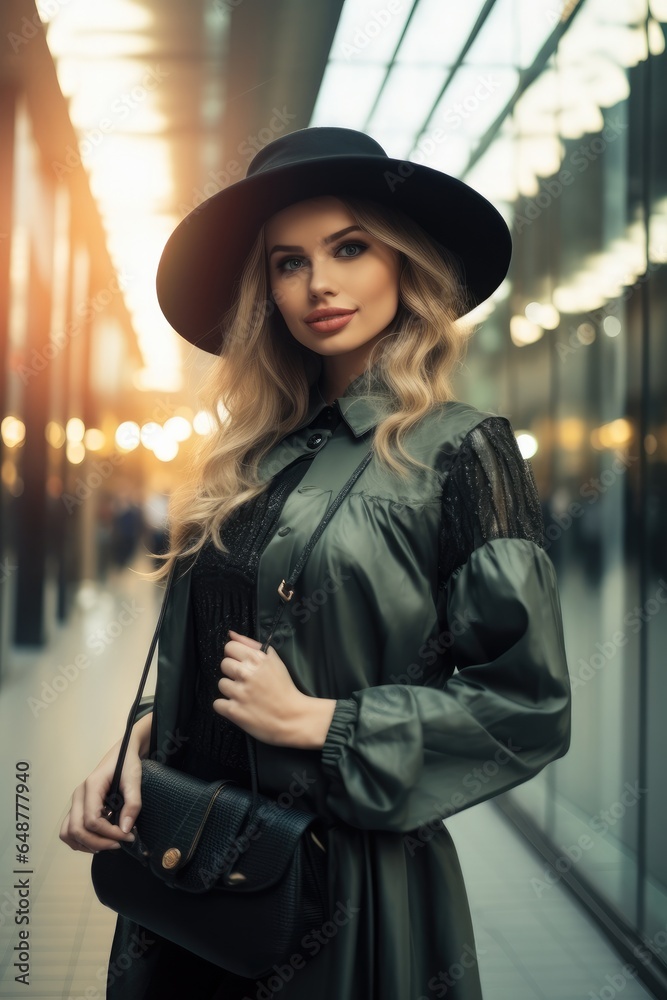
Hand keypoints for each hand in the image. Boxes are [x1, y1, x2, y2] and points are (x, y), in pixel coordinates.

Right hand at [59, 716, 150, 852]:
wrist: (123, 751)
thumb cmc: (128, 762)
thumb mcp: (134, 779)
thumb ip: (132, 803)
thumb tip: (125, 830)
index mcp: (91, 787)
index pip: (91, 820)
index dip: (109, 833)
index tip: (128, 836)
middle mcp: (78, 795)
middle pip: (76, 830)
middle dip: (98, 842)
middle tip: (119, 844)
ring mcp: (76, 801)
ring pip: (68, 832)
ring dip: (86, 844)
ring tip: (107, 844)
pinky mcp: (78, 806)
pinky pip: (69, 830)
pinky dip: (81, 841)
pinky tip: (99, 840)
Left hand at [213, 630, 334, 748]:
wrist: (293, 718)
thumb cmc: (284, 689)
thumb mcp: (274, 661)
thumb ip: (251, 644)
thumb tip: (231, 633)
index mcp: (257, 659)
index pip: (230, 647)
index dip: (235, 655)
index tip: (243, 664)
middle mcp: (246, 673)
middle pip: (224, 664)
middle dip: (233, 673)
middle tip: (246, 682)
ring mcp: (239, 692)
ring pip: (221, 684)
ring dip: (231, 690)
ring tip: (245, 696)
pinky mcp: (234, 711)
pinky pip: (217, 704)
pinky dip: (226, 707)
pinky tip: (239, 707)